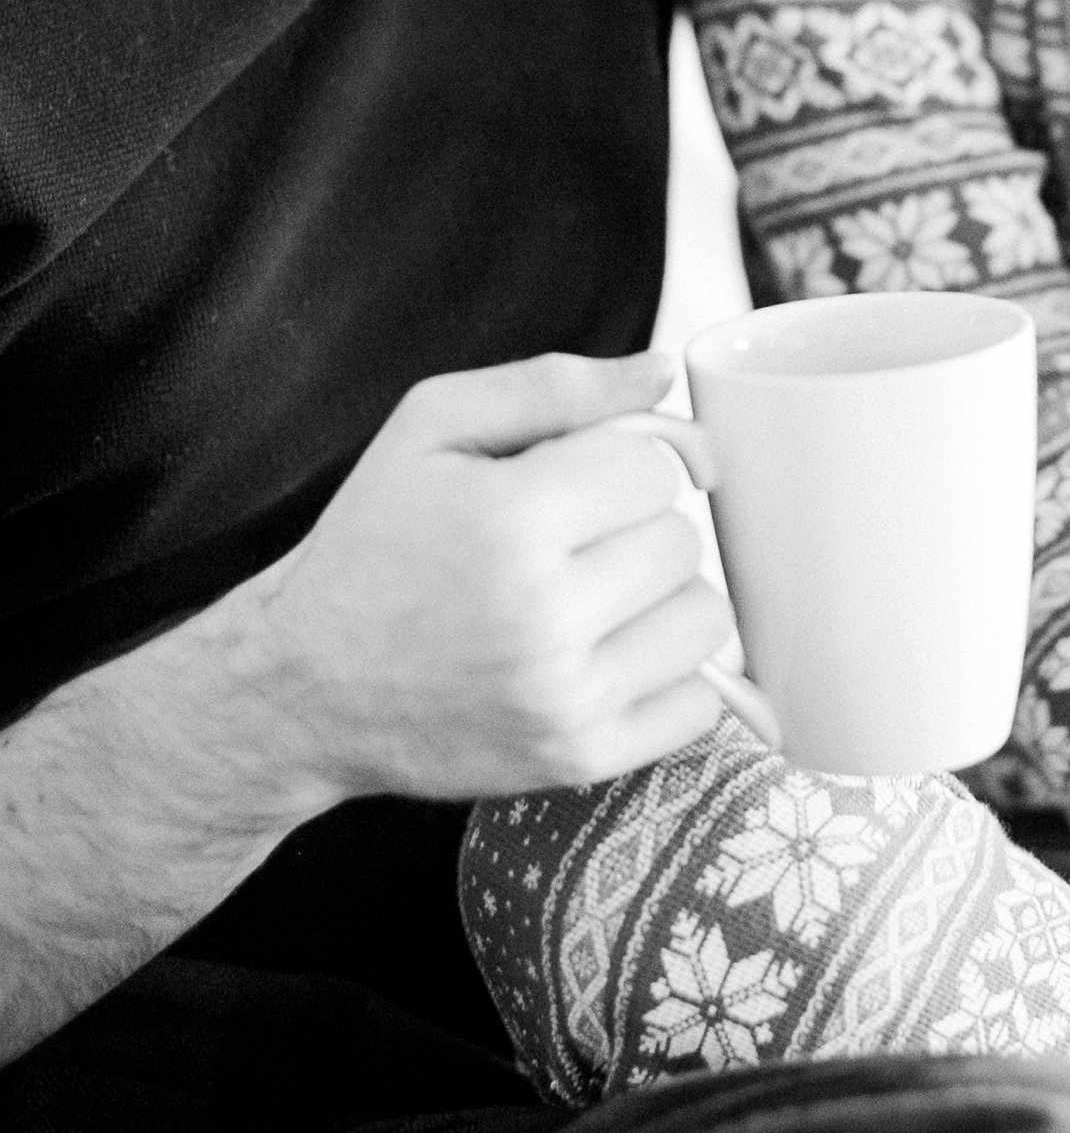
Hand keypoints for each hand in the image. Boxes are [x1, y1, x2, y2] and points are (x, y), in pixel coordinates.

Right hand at [252, 350, 746, 801]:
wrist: (301, 687)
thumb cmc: (369, 547)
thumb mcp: (430, 428)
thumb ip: (553, 387)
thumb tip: (659, 374)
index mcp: (510, 518)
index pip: (658, 468)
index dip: (623, 464)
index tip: (585, 482)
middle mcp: (543, 614)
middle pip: (683, 542)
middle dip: (637, 530)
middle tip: (573, 544)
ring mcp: (565, 697)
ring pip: (705, 620)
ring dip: (662, 602)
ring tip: (593, 600)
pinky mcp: (579, 759)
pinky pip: (699, 705)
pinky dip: (667, 677)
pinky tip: (607, 657)